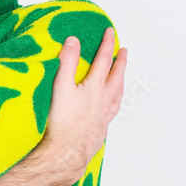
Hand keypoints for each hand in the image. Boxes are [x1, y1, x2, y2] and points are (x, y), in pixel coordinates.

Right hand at [43, 26, 127, 184]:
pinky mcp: (101, 129)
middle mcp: (104, 101)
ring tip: (121, 77)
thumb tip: (73, 41)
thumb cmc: (62, 122)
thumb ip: (67, 62)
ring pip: (118, 95)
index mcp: (95, 88)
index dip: (107, 44)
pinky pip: (113, 111)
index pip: (104, 60)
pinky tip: (110, 106)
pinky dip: (115, 102)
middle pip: (117, 77)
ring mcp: (105, 116)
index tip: (111, 32)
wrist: (67, 153)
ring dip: (121, 82)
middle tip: (124, 52)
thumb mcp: (60, 87)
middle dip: (120, 62)